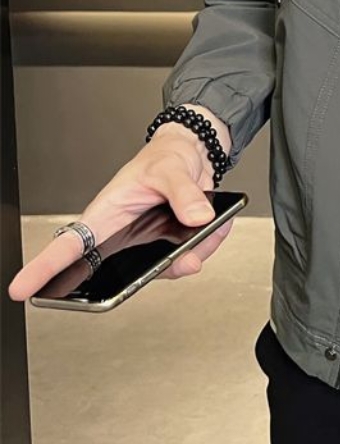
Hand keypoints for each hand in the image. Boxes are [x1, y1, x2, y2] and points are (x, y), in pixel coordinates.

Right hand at [7, 121, 232, 301]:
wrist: (192, 154)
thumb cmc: (165, 158)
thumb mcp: (169, 168)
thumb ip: (183, 193)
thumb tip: (197, 218)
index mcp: (105, 216)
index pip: (68, 247)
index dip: (43, 269)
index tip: (22, 289)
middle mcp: (122, 237)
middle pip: (122, 274)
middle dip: (153, 273)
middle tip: (182, 260)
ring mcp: (147, 246)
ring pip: (163, 270)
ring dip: (191, 254)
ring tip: (208, 226)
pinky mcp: (170, 247)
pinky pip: (189, 258)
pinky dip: (207, 244)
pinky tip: (214, 226)